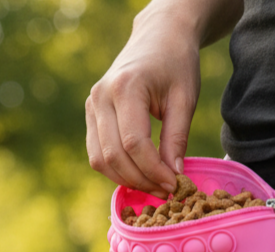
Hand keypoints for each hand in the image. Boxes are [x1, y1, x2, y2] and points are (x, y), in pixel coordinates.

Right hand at [85, 3, 203, 197]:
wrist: (157, 38)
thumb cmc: (176, 64)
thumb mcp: (185, 98)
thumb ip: (177, 137)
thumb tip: (173, 175)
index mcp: (126, 87)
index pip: (133, 143)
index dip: (152, 170)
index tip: (173, 184)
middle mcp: (101, 98)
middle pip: (113, 156)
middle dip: (140, 179)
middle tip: (164, 191)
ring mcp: (91, 107)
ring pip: (100, 160)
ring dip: (126, 179)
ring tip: (152, 186)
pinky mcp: (89, 115)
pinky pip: (97, 154)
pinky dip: (116, 170)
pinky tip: (138, 174)